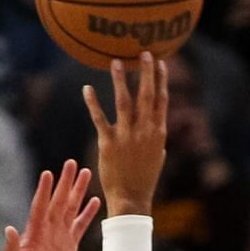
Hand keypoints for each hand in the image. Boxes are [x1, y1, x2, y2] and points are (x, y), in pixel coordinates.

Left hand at [0, 159, 101, 250]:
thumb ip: (10, 250)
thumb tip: (7, 230)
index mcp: (34, 232)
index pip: (40, 207)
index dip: (45, 191)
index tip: (48, 173)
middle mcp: (48, 229)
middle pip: (59, 201)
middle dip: (65, 182)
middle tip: (72, 163)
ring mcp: (59, 235)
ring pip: (71, 208)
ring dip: (78, 191)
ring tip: (86, 172)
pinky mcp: (69, 245)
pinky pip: (80, 225)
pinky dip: (88, 213)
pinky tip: (95, 200)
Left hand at [82, 52, 168, 215]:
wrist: (131, 198)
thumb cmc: (144, 179)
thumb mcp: (157, 156)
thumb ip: (157, 138)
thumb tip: (160, 128)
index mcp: (158, 132)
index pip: (162, 100)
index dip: (161, 80)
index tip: (160, 62)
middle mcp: (144, 131)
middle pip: (146, 96)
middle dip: (146, 73)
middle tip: (143, 52)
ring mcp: (127, 136)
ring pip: (124, 102)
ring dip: (120, 81)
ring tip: (115, 62)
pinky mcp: (109, 143)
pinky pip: (100, 119)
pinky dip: (93, 103)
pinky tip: (87, 88)